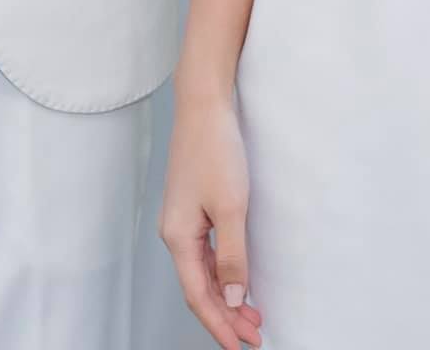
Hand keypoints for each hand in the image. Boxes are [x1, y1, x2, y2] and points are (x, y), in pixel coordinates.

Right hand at [160, 97, 263, 348]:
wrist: (204, 103)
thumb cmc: (214, 148)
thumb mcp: (230, 206)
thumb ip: (232, 255)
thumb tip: (231, 297)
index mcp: (179, 237)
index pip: (198, 296)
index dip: (219, 326)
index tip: (241, 346)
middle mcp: (176, 232)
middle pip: (198, 288)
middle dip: (225, 316)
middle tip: (254, 336)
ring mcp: (183, 220)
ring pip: (202, 272)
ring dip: (225, 296)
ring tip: (251, 316)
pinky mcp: (193, 207)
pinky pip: (205, 253)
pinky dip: (222, 272)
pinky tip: (236, 279)